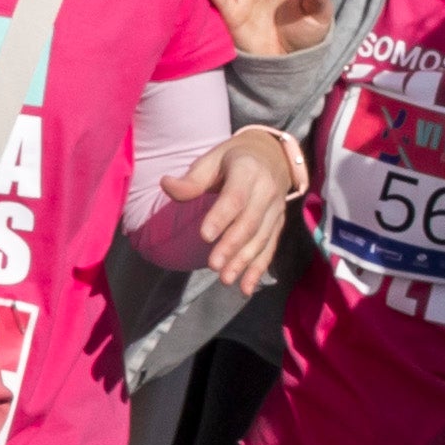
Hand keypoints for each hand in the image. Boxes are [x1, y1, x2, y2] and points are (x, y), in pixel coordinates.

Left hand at [150, 128, 298, 295]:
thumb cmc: (233, 159)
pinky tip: (245, 288)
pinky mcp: (278, 224)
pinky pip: (269, 248)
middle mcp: (266, 191)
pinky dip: (258, 269)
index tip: (204, 236)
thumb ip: (192, 179)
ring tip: (225, 279)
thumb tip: (166, 185)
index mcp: (247, 171)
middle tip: (213, 265)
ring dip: (243, 262)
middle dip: (231, 246)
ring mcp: (275, 209)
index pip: (235, 197)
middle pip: (249, 222)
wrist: (272, 156)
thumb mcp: (212, 159)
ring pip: (260, 239)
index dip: (221, 217)